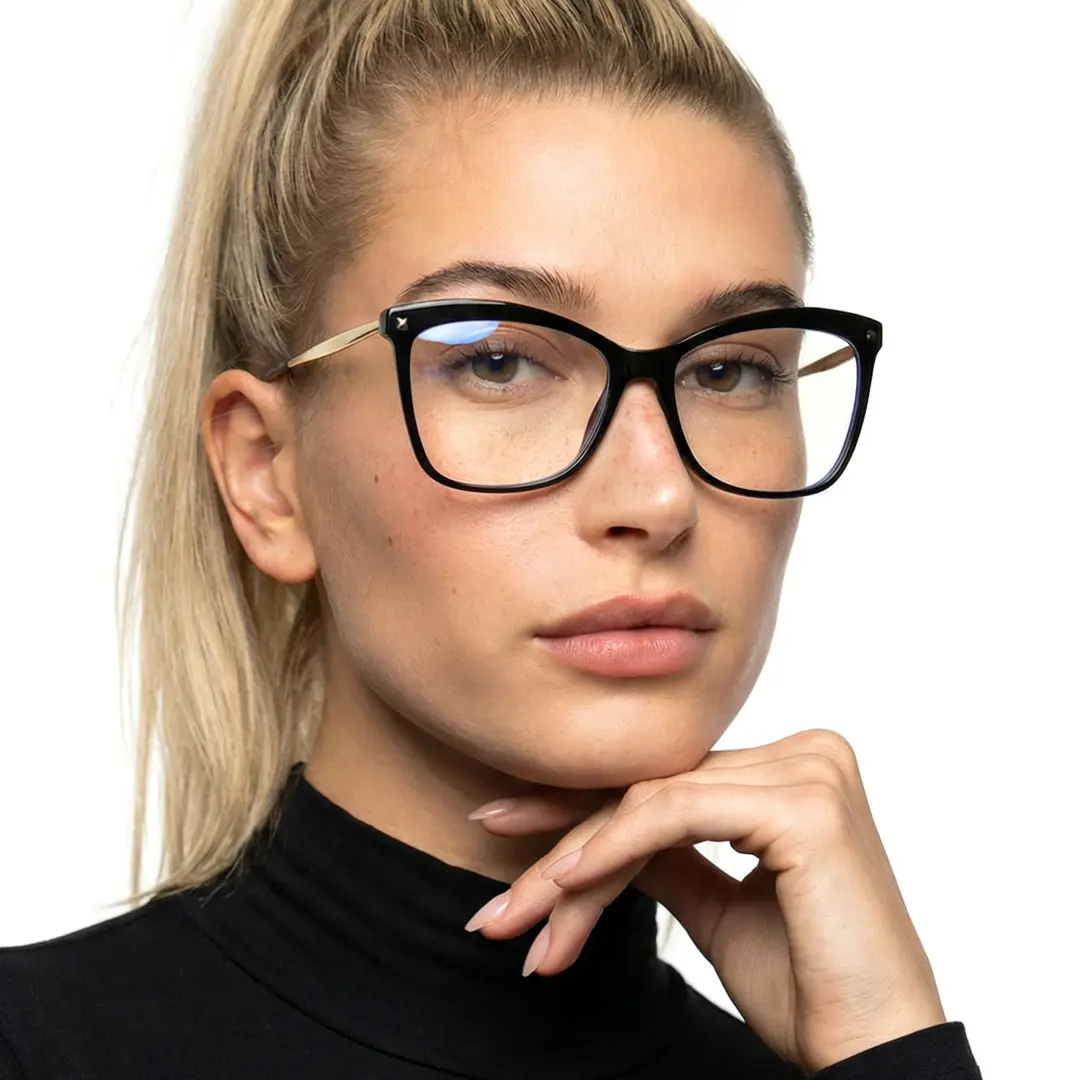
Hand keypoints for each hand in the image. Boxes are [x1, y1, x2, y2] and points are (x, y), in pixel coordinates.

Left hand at [464, 728, 947, 1074]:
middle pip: (651, 790)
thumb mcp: (715, 906)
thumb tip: (596, 831)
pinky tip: (565, 881)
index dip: (580, 807)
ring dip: (573, 863)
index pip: (666, 781)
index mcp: (794, 770)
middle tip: (498, 897)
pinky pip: (675, 814)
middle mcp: (807, 752)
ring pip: (650, 803)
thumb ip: (666, 854)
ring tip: (517, 918)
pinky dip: (611, 846)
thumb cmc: (809, 988)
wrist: (874, 1054)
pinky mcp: (804, 803)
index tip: (505, 829)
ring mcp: (810, 770)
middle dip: (562, 842)